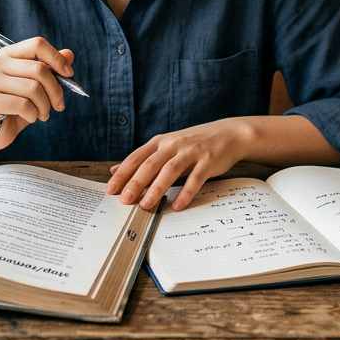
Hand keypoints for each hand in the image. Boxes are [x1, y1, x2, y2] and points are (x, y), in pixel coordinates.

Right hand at [0, 37, 74, 151]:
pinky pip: (24, 105)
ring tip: (43, 114)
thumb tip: (69, 54)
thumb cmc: (15, 107)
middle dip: (55, 90)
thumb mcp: (36, 87)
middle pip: (39, 69)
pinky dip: (34, 115)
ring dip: (45, 106)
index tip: (69, 74)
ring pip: (33, 88)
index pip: (37, 44)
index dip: (57, 58)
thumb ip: (50, 69)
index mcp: (7, 55)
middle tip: (59, 105)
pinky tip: (30, 118)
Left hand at [106, 120, 249, 211]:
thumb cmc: (193, 144)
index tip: (110, 190)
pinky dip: (186, 192)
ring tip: (146, 205)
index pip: (136, 158)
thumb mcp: (166, 147)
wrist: (228, 134)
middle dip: (135, 183)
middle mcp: (173, 144)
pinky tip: (178, 206)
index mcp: (160, 142)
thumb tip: (114, 170)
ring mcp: (191, 151)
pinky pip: (195, 178)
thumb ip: (142, 160)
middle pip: (150, 164)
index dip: (122, 174)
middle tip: (124, 200)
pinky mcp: (208, 160)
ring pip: (170, 170)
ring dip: (157, 188)